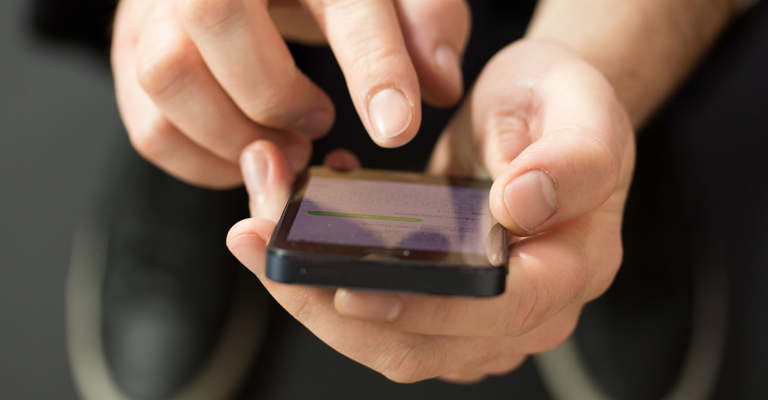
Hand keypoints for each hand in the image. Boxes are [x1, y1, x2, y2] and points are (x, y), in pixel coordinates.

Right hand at [112, 0, 469, 187]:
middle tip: (318, 123)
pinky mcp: (134, 51)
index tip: (397, 127)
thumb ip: (426, 22)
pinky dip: (202, 161)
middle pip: (213, 18)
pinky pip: (149, 126)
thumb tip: (439, 85)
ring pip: (165, 74)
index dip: (373, 65)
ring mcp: (156, 8)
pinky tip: (248, 152)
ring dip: (234, 133)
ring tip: (285, 142)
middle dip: (275, 94)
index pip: (342, 0)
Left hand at [227, 38, 634, 382]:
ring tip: (258, 234)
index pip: (497, 309)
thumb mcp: (581, 112)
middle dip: (328, 303)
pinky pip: (378, 318)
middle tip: (259, 240)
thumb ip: (570, 161)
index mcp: (572, 267)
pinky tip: (296, 235)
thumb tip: (521, 207)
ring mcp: (482, 320)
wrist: (540, 117)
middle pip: (422, 344)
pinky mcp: (443, 310)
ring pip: (388, 342)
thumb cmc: (560, 109)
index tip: (346, 289)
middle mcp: (529, 311)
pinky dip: (325, 284)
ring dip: (312, 297)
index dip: (420, 308)